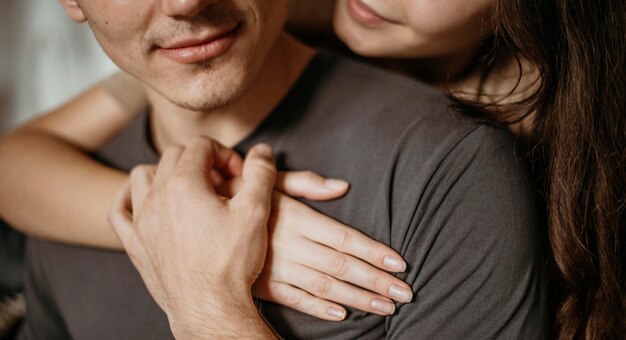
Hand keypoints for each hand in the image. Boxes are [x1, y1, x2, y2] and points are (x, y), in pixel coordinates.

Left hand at [109, 137, 276, 338]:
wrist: (210, 307)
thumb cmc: (231, 261)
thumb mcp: (255, 211)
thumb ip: (260, 173)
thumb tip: (262, 150)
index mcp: (184, 183)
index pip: (201, 145)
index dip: (225, 154)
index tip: (238, 176)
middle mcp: (156, 196)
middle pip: (174, 155)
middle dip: (200, 160)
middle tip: (221, 183)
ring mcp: (141, 220)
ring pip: (143, 175)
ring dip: (165, 173)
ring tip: (188, 188)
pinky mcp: (134, 244)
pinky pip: (118, 209)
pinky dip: (129, 197)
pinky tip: (144, 201)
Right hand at [214, 170, 412, 319]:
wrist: (191, 220)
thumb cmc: (235, 194)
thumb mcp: (268, 182)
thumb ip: (304, 182)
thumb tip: (341, 186)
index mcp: (295, 217)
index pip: (344, 238)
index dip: (374, 252)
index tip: (400, 264)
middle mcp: (290, 245)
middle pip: (341, 265)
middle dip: (376, 281)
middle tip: (405, 294)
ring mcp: (276, 267)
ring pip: (324, 286)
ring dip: (356, 298)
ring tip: (385, 307)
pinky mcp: (262, 284)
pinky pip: (295, 299)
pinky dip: (318, 307)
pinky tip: (342, 315)